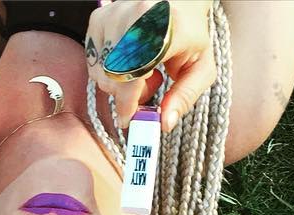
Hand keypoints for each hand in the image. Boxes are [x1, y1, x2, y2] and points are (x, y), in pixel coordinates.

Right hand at [87, 1, 214, 129]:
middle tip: (150, 83)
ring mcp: (113, 16)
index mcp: (165, 27)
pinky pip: (93, 63)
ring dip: (119, 83)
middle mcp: (135, 16)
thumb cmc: (191, 33)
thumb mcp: (200, 67)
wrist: (179, 1)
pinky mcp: (99, 19)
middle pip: (114, 78)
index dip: (128, 102)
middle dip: (128, 94)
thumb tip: (165, 124)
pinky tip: (127, 59)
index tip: (129, 120)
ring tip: (141, 68)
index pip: (134, 73)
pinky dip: (108, 71)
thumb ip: (185, 97)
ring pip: (101, 73)